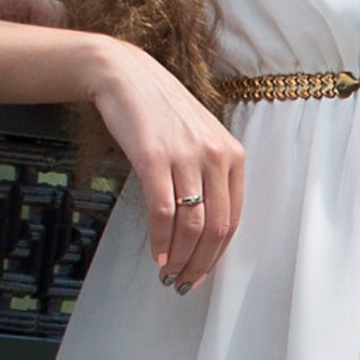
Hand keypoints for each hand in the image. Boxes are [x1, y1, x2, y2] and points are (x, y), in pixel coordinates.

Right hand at [89, 42, 245, 292]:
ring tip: (167, 274)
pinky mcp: (154, 156)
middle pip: (216, 228)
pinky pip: (163, 210)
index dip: (218, 255)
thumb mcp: (198, 138)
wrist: (125, 75)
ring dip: (180, 257)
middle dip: (200, 264)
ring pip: (191, 224)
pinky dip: (160, 239)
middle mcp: (216, 155)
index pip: (234, 220)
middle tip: (183, 283)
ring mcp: (186, 156)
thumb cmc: (161, 111)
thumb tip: (203, 229)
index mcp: (232, 155)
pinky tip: (156, 254)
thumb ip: (208, 175)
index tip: (202, 274)